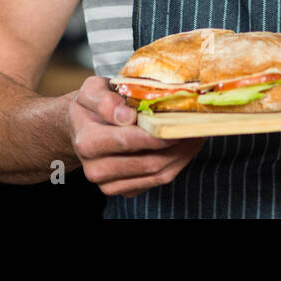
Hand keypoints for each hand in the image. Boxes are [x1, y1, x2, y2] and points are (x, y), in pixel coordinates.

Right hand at [67, 75, 205, 197]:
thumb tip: (127, 115)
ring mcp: (110, 184)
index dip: (157, 133)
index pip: (128, 141)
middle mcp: (96, 169)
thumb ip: (106, 100)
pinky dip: (178, 162)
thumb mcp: (92, 91)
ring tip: (196, 133)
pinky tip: (185, 144)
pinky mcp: (125, 190)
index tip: (179, 121)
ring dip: (183, 154)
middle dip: (177, 144)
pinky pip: (158, 180)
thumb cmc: (92, 105)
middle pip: (148, 162)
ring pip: (158, 174)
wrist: (83, 127)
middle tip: (196, 125)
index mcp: (87, 142)